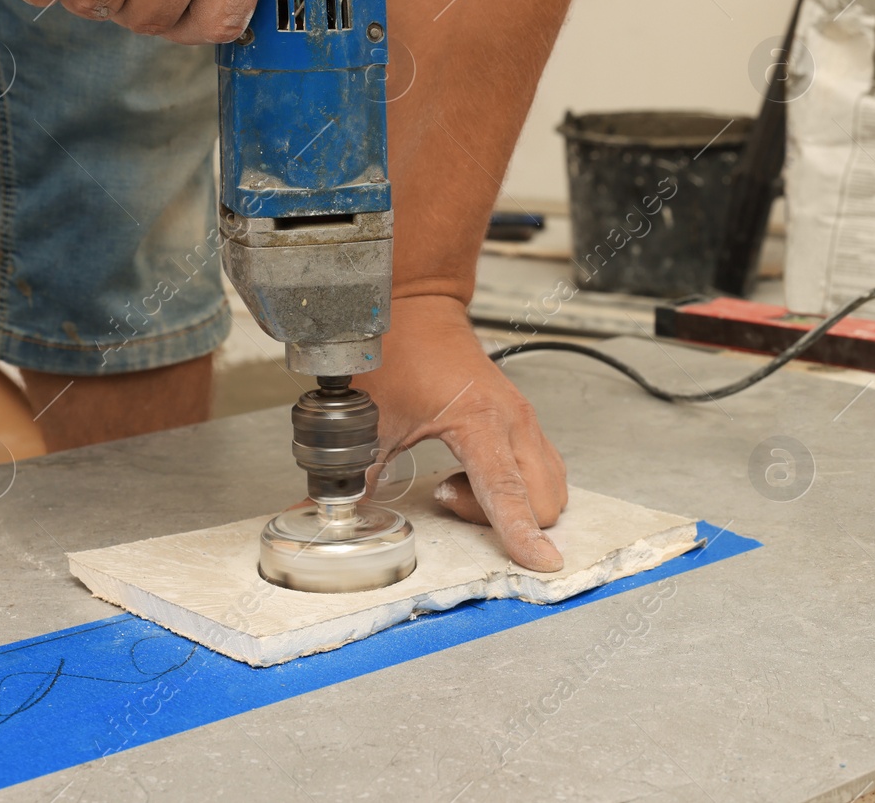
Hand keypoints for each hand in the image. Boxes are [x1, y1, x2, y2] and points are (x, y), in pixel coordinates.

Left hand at [354, 295, 567, 571]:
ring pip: (549, 488)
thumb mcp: (372, 418)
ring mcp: (526, 419)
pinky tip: (475, 473)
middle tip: (448, 494)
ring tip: (460, 482)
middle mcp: (513, 420)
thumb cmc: (399, 352)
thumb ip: (355, 474)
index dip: (522, 534)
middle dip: (505, 519)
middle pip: (539, 499)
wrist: (420, 309)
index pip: (507, 491)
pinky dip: (520, 486)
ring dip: (513, 502)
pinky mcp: (526, 420)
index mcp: (479, 420)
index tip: (542, 564)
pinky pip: (545, 471)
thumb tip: (326, 514)